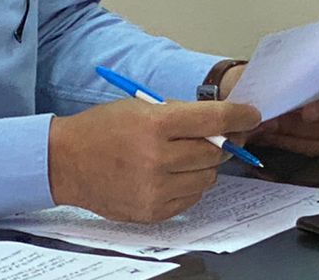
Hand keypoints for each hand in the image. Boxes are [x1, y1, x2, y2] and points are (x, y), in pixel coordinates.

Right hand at [48, 97, 261, 221]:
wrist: (66, 162)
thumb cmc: (104, 129)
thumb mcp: (143, 107)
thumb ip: (184, 114)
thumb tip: (223, 121)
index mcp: (156, 124)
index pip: (214, 120)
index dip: (240, 116)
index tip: (252, 115)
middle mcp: (157, 158)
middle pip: (215, 152)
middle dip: (223, 142)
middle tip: (217, 137)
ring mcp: (154, 189)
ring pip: (207, 178)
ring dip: (206, 166)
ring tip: (186, 156)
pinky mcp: (151, 211)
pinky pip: (191, 199)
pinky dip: (190, 186)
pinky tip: (173, 174)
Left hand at [223, 57, 318, 155]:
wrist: (251, 102)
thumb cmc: (267, 79)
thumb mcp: (269, 68)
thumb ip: (279, 72)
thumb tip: (275, 84)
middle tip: (306, 112)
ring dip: (301, 127)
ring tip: (275, 122)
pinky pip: (316, 146)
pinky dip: (294, 141)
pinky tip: (277, 135)